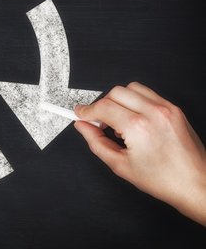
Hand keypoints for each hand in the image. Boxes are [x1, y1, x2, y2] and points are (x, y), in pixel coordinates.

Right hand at [74, 82, 205, 225]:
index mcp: (138, 127)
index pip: (102, 107)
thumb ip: (96, 143)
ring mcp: (166, 109)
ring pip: (131, 88)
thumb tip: (83, 128)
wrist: (196, 184)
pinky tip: (134, 119)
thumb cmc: (165, 180)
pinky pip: (148, 94)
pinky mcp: (174, 109)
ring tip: (118, 120)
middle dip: (102, 105)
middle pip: (115, 93)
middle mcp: (153, 113)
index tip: (80, 114)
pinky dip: (135, 101)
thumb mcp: (120, 166)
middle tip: (98, 121)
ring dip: (119, 100)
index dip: (86, 111)